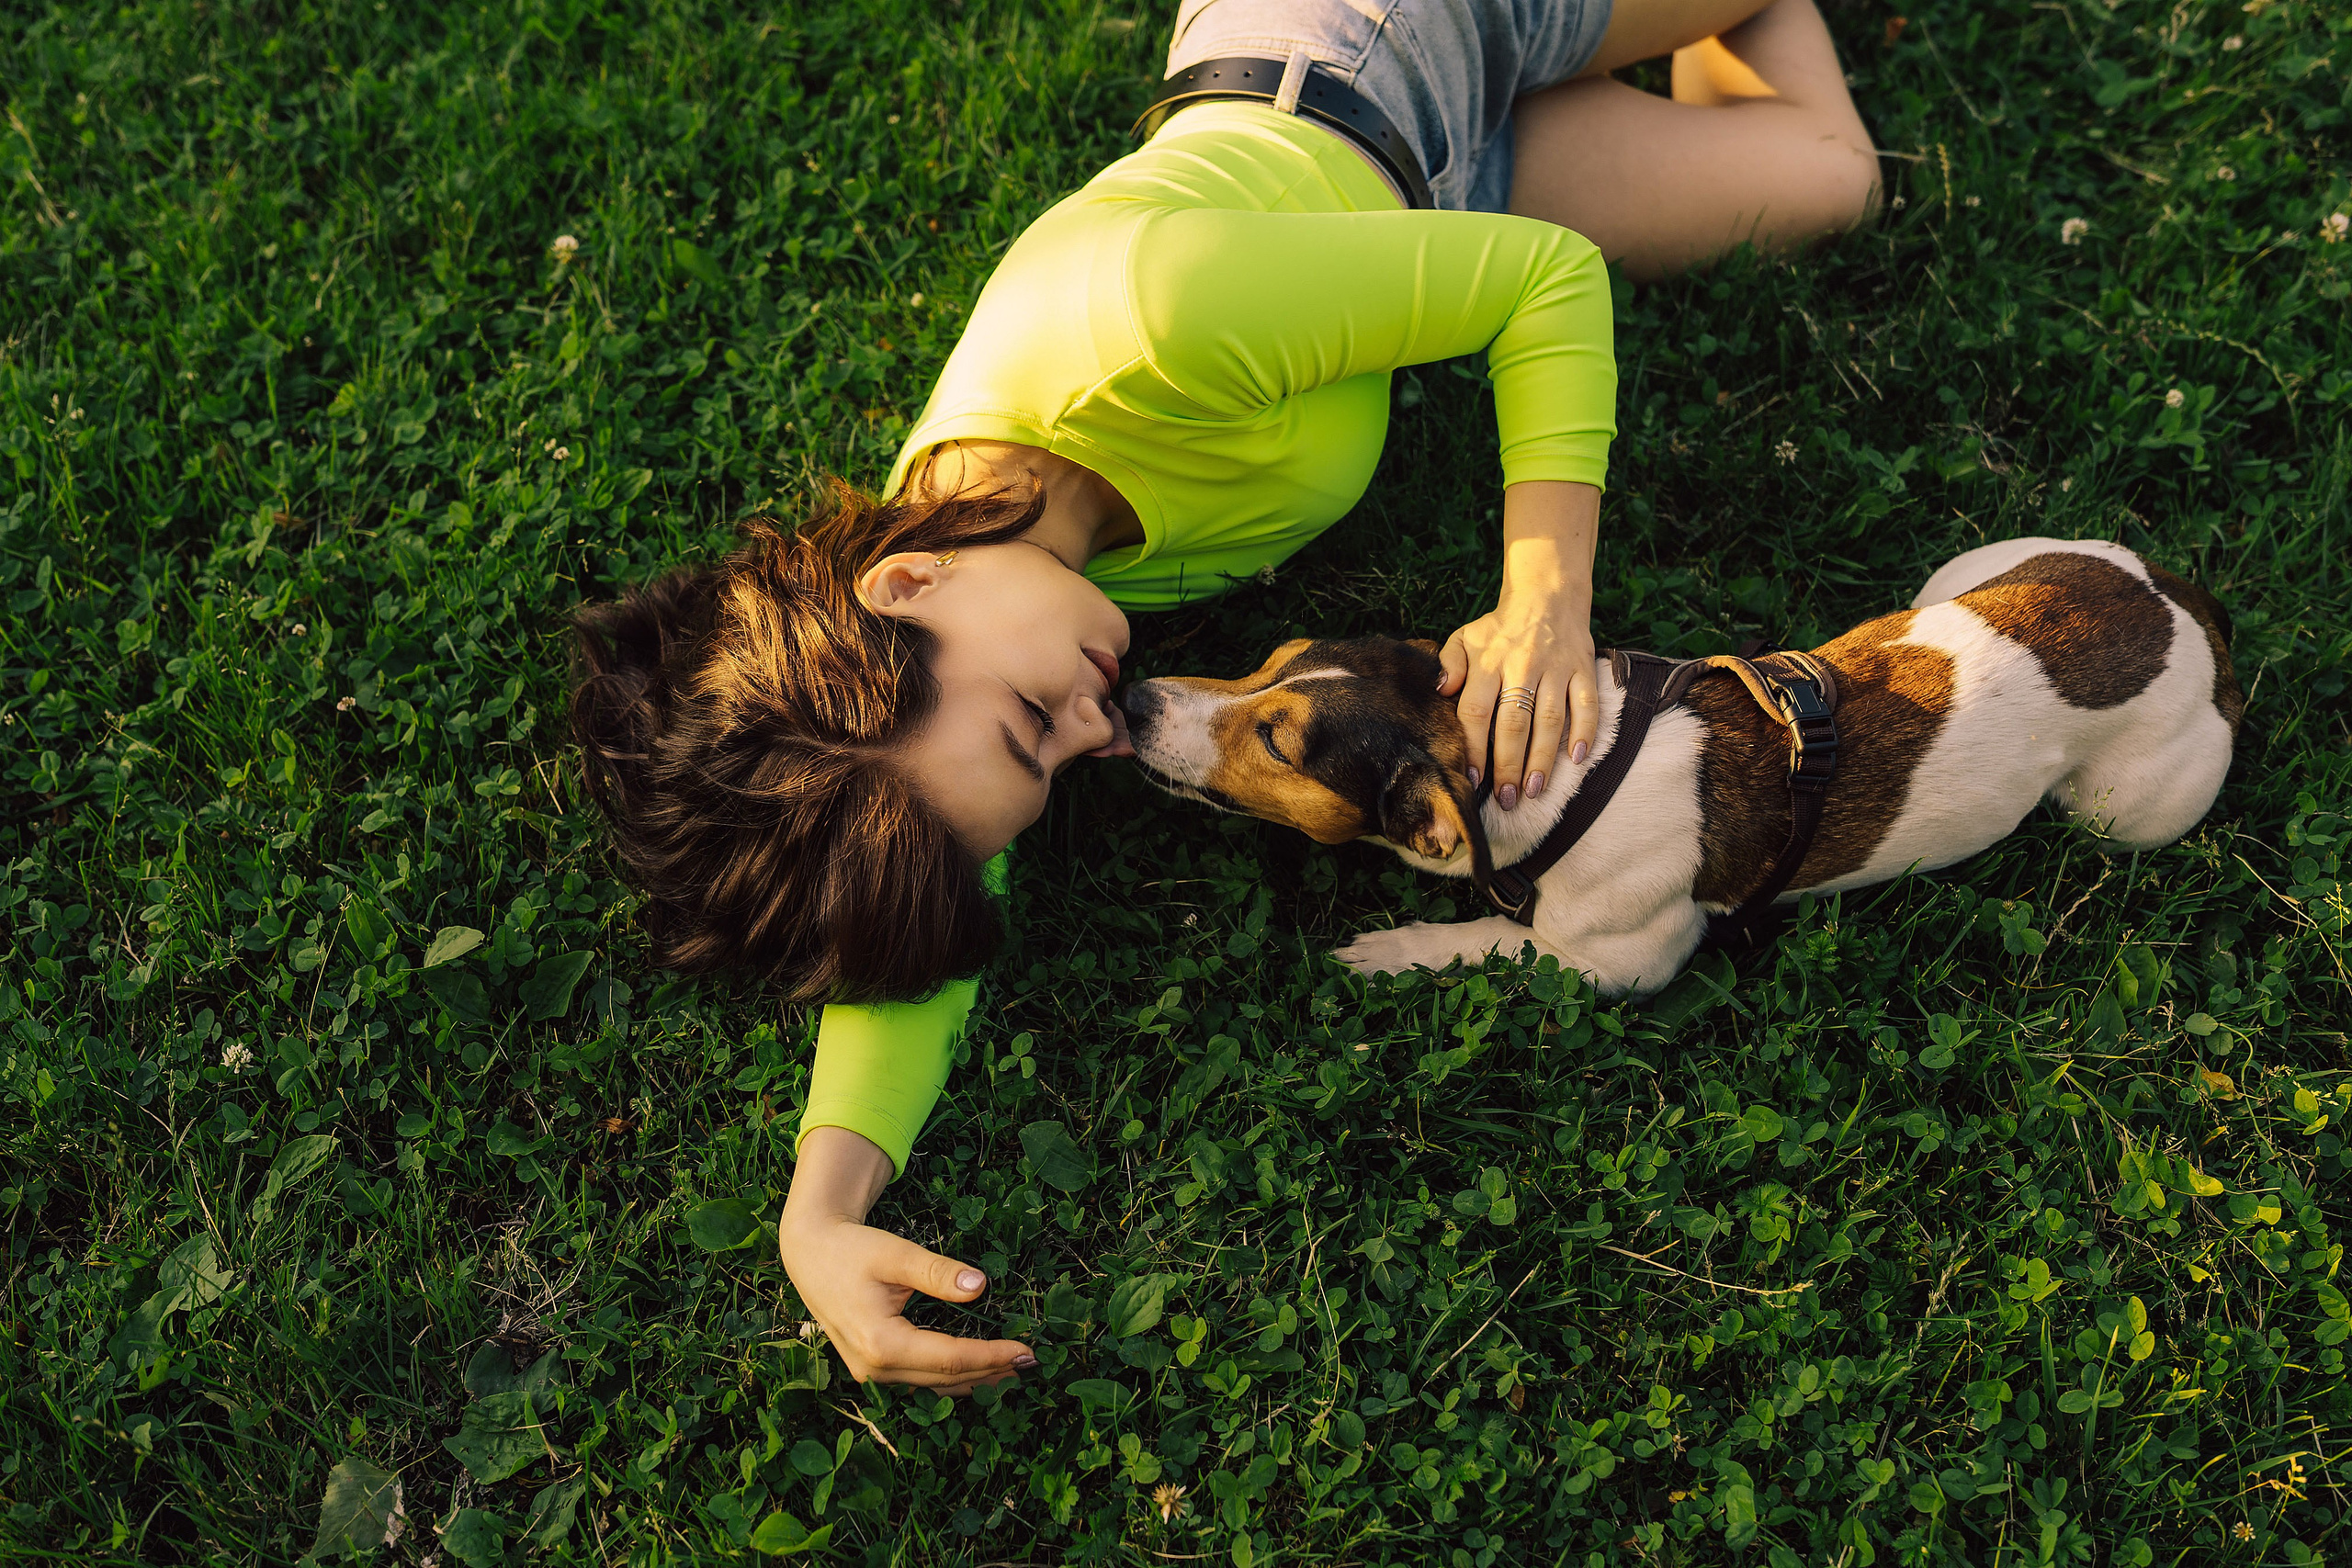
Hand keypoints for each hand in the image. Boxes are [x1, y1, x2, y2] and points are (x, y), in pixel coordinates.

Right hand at [780, 1127, 1033, 1392]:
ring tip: (1013, 1372)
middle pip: (945, 1377)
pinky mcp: (871, 1368)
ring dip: (974, 1380)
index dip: (991, 1356)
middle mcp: (875, 1368)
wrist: (810, 1253)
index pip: (950, 1358)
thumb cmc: (851, 1249)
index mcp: (880, 1343)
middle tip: (1032, 1363)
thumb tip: (981, 1287)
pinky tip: (977, 1371)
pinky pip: (919, 1380)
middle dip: (991, 1371)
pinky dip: (951, 1377)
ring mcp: (871, 1373)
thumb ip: (938, 1272)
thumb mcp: (896, 1255)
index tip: (1026, 1350)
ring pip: (933, 1385)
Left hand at [1440, 481, 1602, 808]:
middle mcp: (1522, 665)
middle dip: (1508, 765)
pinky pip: (1587, 703)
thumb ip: (1449, 664)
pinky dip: (1584, 731)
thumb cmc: (1501, 629)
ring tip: (1535, 790)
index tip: (1472, 779)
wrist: (1548, 595)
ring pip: (1550, 719)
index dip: (1473, 748)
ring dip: (1543, 758)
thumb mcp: (1466, 637)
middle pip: (1513, 722)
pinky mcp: (1583, 668)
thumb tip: (1440, 691)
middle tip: (1506, 799)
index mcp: (1489, 661)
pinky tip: (1576, 759)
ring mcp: (1556, 667)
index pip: (1476, 711)